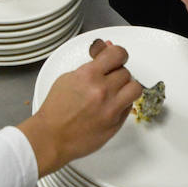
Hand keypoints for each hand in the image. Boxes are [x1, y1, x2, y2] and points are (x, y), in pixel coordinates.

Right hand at [17, 40, 141, 175]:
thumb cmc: (56, 110)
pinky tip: (111, 105)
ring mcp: (111, 108)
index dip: (118, 54)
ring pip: (135, 88)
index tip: (116, 57)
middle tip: (108, 78)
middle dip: (117, 73)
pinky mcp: (116, 124)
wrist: (52, 137)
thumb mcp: (67, 79)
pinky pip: (129, 107)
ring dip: (127, 87)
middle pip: (126, 72)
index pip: (117, 54)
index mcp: (88, 75)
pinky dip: (123, 103)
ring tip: (116, 91)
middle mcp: (102, 90)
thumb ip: (90, 65)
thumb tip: (106, 50)